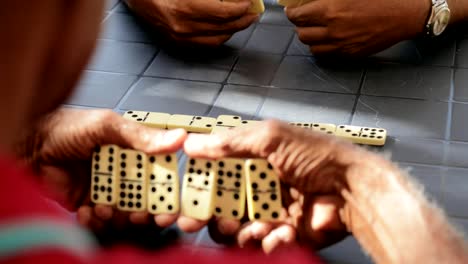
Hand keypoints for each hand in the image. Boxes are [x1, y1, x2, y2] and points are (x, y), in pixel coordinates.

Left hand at [15, 108, 187, 232]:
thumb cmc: (67, 128)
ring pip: (124, 213)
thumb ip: (141, 136)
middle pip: (145, 199)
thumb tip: (178, 137)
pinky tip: (87, 210)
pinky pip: (100, 221)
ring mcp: (106, 189)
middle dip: (146, 211)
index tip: (170, 201)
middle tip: (140, 214)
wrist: (29, 146)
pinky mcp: (88, 204)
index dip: (166, 189)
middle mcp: (122, 172)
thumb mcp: (107, 126)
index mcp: (133, 152)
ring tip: (104, 208)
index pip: (158, 173)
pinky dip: (95, 221)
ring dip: (118, 217)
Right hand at [125, 0, 257, 45]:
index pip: (223, 12)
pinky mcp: (177, 42)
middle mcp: (181, 27)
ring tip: (244, 19)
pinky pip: (206, 44)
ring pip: (218, 39)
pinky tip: (227, 28)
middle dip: (243, 19)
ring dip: (235, 29)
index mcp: (183, 8)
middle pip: (224, 27)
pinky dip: (221, 36)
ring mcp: (178, 37)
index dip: (242, 7)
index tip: (250, 1)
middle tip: (254, 11)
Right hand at [183, 120, 382, 251]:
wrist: (353, 188)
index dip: (201, 184)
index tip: (186, 192)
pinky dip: (269, 241)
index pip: (218, 174)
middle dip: (207, 216)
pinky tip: (283, 231)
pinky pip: (264, 244)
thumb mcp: (271, 137)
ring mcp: (272, 212)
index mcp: (255, 161)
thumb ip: (231, 142)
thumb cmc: (316, 156)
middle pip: (222, 206)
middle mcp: (260, 187)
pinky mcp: (285, 234)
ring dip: (237, 232)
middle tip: (193, 222)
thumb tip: (192, 144)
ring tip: (248, 228)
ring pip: (237, 230)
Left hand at [285, 0, 430, 55]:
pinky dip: (323, 47)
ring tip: (315, 30)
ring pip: (312, 47)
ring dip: (310, 38)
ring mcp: (341, 45)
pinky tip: (328, 39)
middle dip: (300, 26)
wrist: (405, 14)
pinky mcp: (350, 54)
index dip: (292, 13)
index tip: (293, 11)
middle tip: (304, 20)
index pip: (297, 17)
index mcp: (330, 10)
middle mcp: (332, 30)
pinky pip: (327, 54)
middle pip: (301, 34)